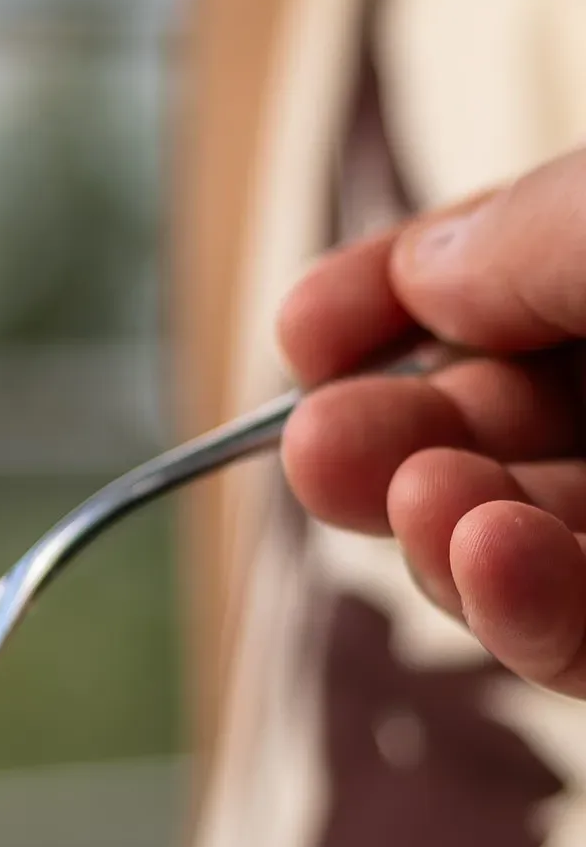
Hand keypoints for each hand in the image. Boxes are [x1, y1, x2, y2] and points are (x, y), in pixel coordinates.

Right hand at [278, 152, 585, 690]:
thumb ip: (543, 231)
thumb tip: (427, 273)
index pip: (522, 278)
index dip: (404, 302)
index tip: (305, 330)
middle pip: (514, 426)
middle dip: (399, 438)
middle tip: (317, 450)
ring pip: (536, 544)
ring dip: (444, 534)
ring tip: (414, 501)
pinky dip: (529, 615)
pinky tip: (484, 557)